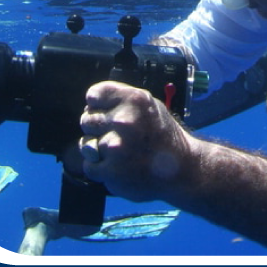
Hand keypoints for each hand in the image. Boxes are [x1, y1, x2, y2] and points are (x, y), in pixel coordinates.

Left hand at [79, 81, 195, 202]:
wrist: (180, 168)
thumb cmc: (162, 135)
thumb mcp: (149, 105)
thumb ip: (121, 100)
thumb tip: (90, 104)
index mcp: (134, 100)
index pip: (94, 95)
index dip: (97, 105)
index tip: (103, 111)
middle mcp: (124, 120)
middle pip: (86, 119)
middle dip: (97, 128)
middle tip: (116, 135)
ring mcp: (115, 146)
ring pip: (86, 144)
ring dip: (98, 149)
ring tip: (119, 152)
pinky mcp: (111, 171)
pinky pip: (89, 166)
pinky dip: (99, 168)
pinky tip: (117, 166)